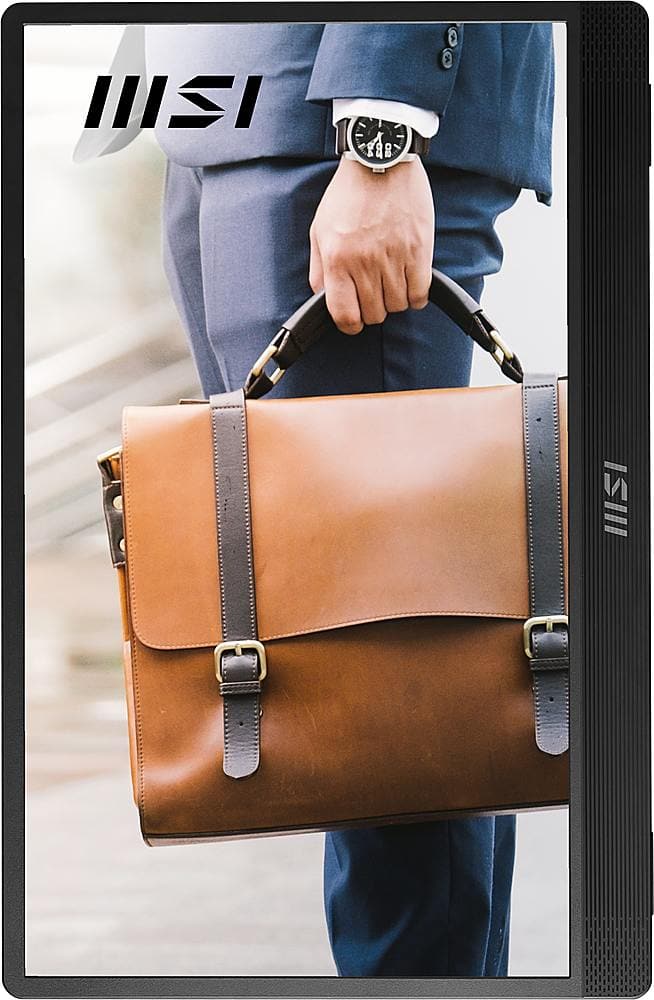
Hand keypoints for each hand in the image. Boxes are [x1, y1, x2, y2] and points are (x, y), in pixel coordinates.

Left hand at [309, 156, 433, 333]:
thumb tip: (323, 299)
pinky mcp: (419, 250)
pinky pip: (419, 294)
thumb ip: (318, 269)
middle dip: (372, 310)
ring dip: (394, 301)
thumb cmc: (348, 194)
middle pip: (373, 314)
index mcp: (336, 259)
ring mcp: (393, 258)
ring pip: (397, 306)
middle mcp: (364, 263)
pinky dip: (415, 297)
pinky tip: (410, 284)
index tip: (354, 320)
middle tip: (373, 294)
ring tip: (391, 283)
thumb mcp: (319, 230)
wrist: (381, 159)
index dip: (350, 325)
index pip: (344, 315)